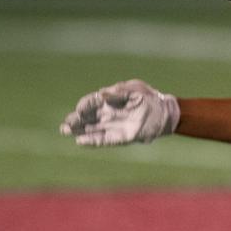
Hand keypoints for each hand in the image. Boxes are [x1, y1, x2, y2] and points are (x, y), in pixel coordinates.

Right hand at [60, 79, 179, 145]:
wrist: (165, 112)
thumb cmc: (148, 97)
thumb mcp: (135, 89)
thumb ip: (118, 91)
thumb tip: (102, 93)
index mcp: (110, 100)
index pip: (92, 102)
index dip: (85, 105)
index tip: (80, 108)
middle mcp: (108, 113)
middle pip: (87, 117)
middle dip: (75, 120)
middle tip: (65, 123)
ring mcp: (113, 126)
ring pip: (92, 129)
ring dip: (79, 131)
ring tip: (65, 131)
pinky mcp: (121, 137)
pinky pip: (104, 140)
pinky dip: (93, 141)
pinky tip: (80, 141)